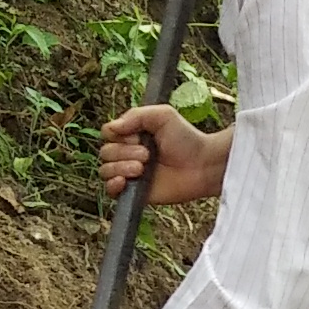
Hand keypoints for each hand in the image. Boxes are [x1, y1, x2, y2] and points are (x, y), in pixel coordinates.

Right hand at [97, 104, 227, 208]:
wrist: (202, 165)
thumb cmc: (186, 139)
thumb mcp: (163, 115)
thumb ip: (135, 115)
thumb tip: (111, 128)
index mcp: (132, 134)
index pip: (108, 133)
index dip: (118, 135)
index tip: (138, 136)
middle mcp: (128, 153)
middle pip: (106, 152)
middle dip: (124, 152)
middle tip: (148, 154)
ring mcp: (130, 173)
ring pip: (105, 170)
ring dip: (121, 167)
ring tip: (142, 168)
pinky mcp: (134, 192)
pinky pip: (110, 191)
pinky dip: (113, 185)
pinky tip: (124, 181)